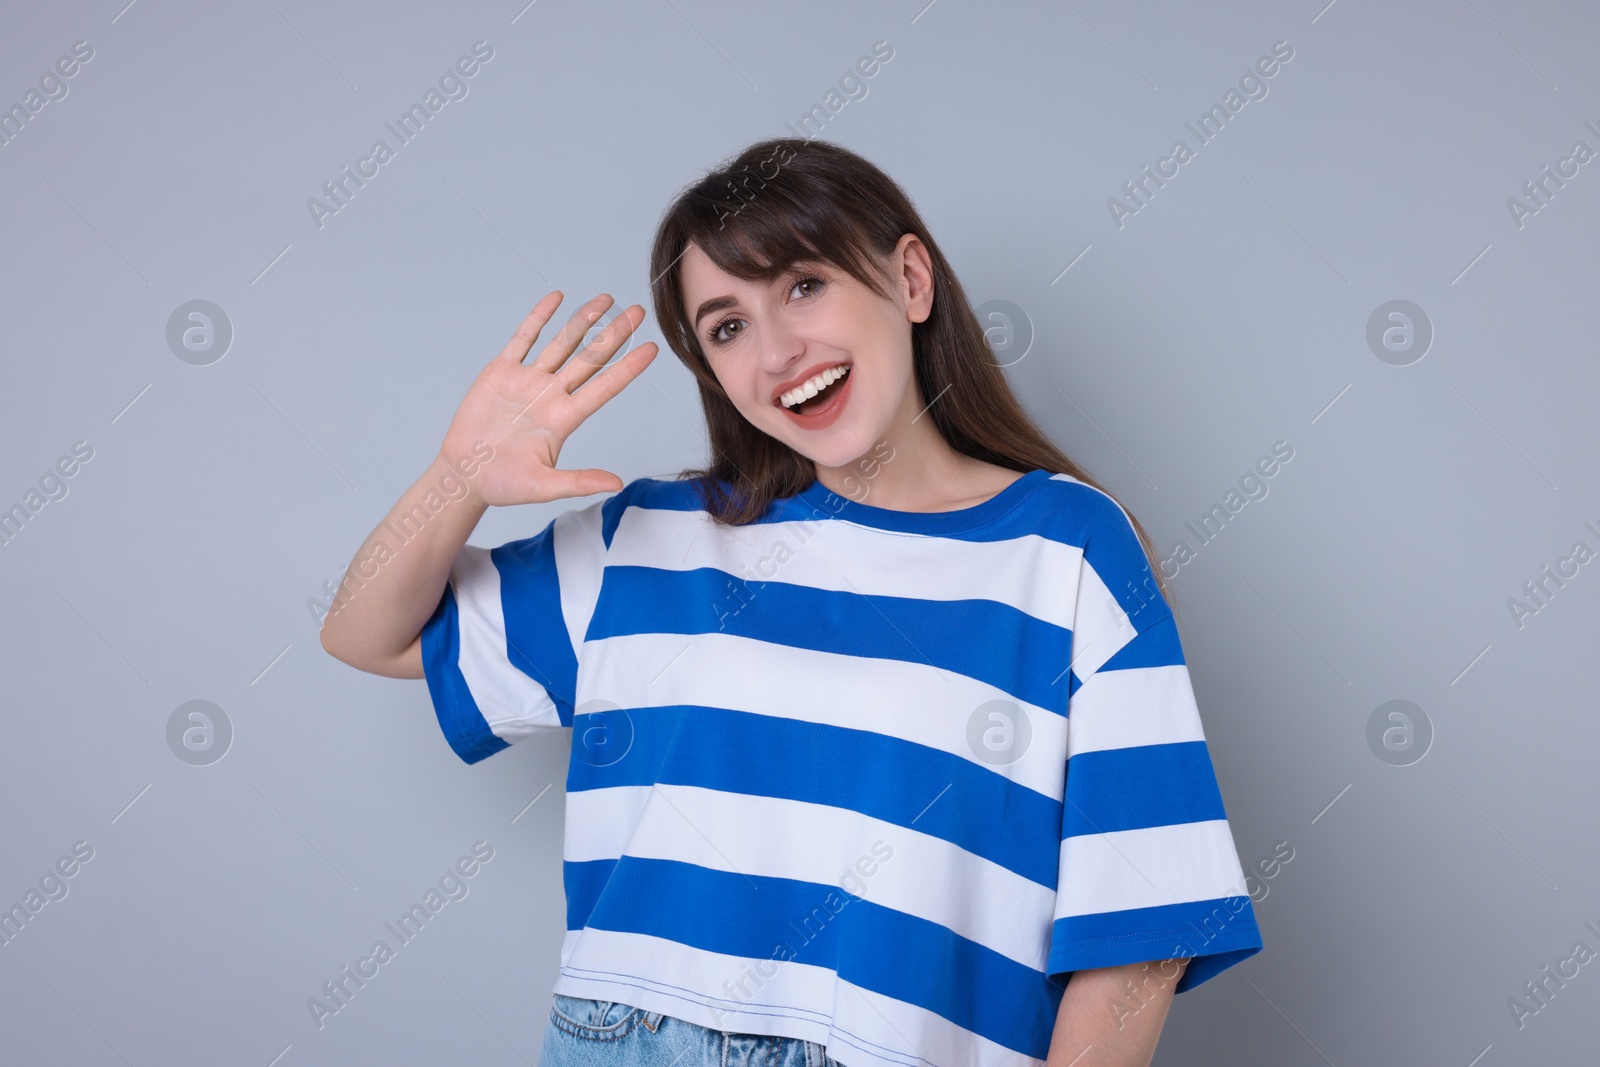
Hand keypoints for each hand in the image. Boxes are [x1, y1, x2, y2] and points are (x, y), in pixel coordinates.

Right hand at [438, 292, 657, 506]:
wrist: (463, 475)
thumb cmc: (502, 485)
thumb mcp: (543, 487)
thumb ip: (579, 482)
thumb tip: (617, 485)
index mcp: (563, 419)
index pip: (604, 388)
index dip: (628, 368)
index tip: (651, 349)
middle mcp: (551, 395)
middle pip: (589, 359)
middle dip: (613, 334)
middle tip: (638, 313)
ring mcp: (527, 381)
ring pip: (561, 343)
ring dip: (582, 321)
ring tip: (605, 300)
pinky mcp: (501, 372)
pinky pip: (523, 339)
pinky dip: (538, 318)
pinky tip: (557, 298)